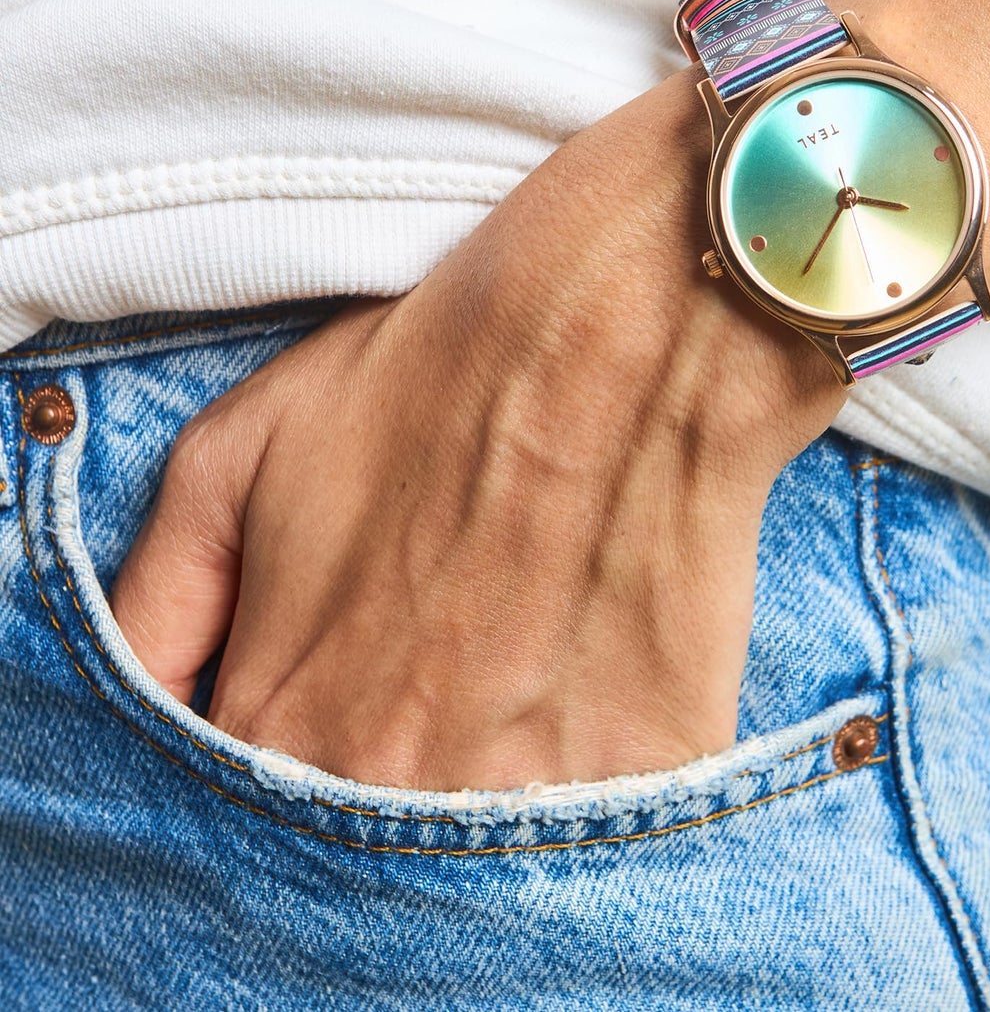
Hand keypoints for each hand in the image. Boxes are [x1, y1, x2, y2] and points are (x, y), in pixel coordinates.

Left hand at [109, 70, 844, 790]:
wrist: (622, 331)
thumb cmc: (432, 377)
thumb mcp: (234, 454)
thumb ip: (152, 606)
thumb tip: (139, 702)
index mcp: (279, 724)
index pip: (243, 830)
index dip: (294, 771)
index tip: (349, 705)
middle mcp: (390, 788)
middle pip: (368, 862)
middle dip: (397, 773)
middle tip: (448, 671)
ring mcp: (526, 796)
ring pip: (486, 858)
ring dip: (495, 785)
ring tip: (526, 667)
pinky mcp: (647, 773)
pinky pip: (600, 829)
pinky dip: (595, 779)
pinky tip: (601, 677)